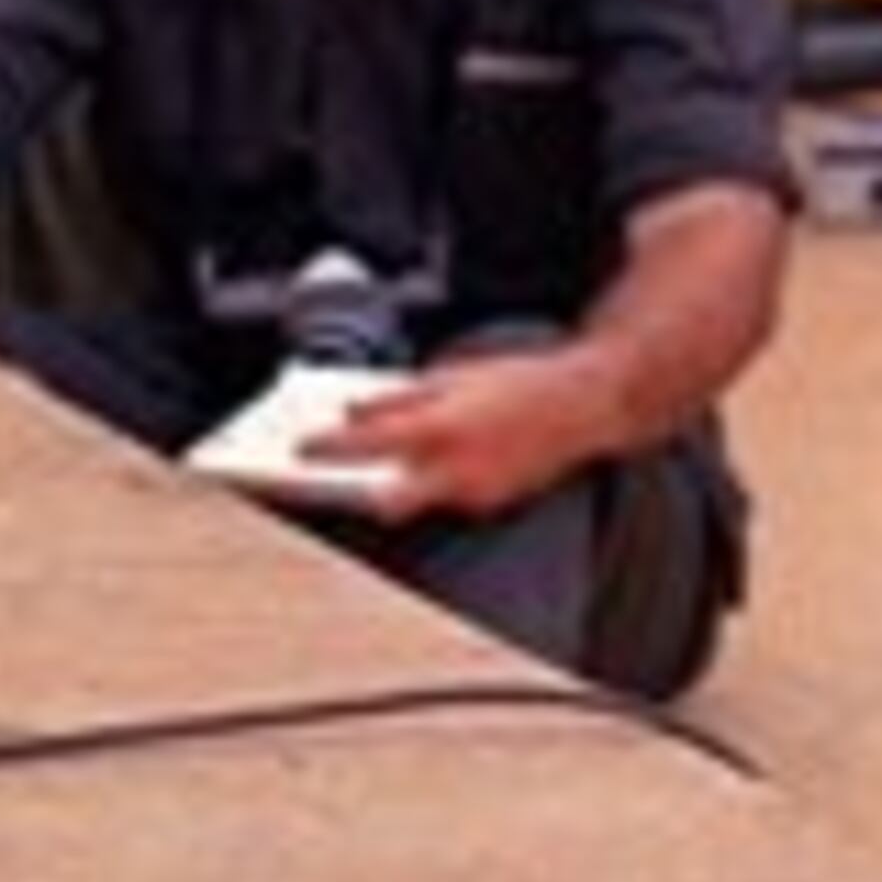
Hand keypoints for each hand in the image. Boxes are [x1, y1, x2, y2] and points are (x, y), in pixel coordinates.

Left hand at [312, 342, 599, 525]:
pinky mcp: (490, 505)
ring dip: (395, 484)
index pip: (368, 447)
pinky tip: (426, 461)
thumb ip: (399, 398)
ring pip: (417, 499)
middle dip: (354, 493)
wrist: (580, 408)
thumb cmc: (518, 384)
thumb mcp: (450, 376)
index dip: (328, 451)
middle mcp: (455, 472)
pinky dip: (430, 482)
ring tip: (372, 462)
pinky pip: (446, 497)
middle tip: (324, 477)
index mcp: (441, 430)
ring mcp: (474, 495)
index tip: (300, 449)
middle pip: (386, 500)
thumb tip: (355, 410)